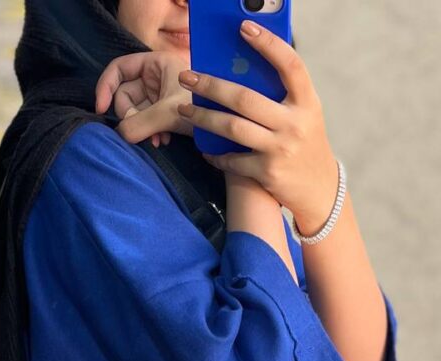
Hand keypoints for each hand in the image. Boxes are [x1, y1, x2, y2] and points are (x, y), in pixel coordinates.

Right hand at [95, 51, 195, 147]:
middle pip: (125, 95)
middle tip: (141, 132)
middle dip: (131, 116)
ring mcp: (160, 94)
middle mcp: (155, 76)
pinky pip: (147, 121)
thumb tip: (119, 135)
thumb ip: (141, 122)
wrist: (229, 125)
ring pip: (136, 111)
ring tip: (157, 140)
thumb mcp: (170, 113)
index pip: (118, 68)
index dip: (105, 87)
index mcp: (155, 63)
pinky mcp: (165, 111)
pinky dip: (151, 132)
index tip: (101, 109)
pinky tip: (163, 141)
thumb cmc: (205, 107)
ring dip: (142, 128)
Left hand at [177, 20, 338, 221]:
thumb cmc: (304, 144)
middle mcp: (295, 124)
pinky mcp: (267, 172)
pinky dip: (215, 154)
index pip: (291, 65)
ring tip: (185, 110)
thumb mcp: (304, 115)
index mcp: (307, 102)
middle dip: (211, 86)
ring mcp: (280, 149)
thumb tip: (240, 71)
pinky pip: (232, 159)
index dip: (269, 44)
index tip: (244, 28)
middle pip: (245, 98)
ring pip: (232, 128)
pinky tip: (205, 148)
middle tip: (187, 77)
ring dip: (203, 118)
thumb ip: (281, 96)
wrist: (319, 189)